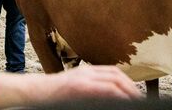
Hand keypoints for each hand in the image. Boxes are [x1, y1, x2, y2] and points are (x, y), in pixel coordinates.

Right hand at [0, 65, 141, 108]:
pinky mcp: (79, 87)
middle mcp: (86, 71)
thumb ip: (88, 88)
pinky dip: (117, 93)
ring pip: (114, 79)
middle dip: (130, 86)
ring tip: (135, 100)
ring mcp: (83, 78)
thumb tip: (105, 95)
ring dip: (127, 90)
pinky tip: (123, 100)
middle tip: (138, 98)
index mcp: (85, 71)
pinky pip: (104, 88)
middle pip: (116, 74)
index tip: (134, 93)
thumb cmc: (51, 94)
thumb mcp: (72, 87)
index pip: (112, 72)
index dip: (126, 81)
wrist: (33, 92)